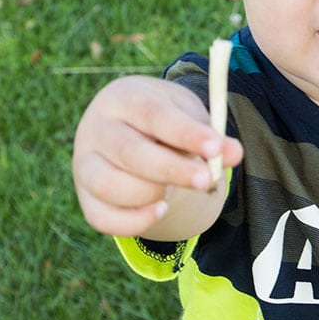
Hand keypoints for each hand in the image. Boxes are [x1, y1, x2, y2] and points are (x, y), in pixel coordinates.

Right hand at [72, 75, 242, 238]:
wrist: (129, 129)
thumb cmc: (165, 121)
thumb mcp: (189, 116)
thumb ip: (210, 136)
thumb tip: (235, 153)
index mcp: (123, 98)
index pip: (152, 114)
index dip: (185, 133)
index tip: (215, 147)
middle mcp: (95, 129)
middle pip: (129, 152)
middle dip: (172, 169)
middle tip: (206, 180)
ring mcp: (84, 164)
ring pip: (111, 186)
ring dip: (150, 192)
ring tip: (174, 188)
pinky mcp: (86, 198)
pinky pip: (104, 219)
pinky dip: (135, 221)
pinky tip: (161, 210)